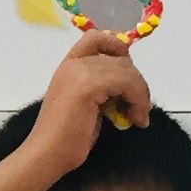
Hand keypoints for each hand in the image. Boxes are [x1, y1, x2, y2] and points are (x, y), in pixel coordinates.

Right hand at [25, 29, 152, 172]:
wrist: (48, 153)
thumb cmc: (67, 137)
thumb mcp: (88, 103)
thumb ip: (102, 87)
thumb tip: (130, 84)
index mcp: (69, 65)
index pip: (97, 37)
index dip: (118, 49)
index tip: (127, 77)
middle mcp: (73, 63)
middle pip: (120, 57)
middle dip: (137, 82)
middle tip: (138, 108)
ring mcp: (79, 72)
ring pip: (127, 70)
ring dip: (141, 94)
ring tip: (138, 117)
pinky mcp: (88, 85)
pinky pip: (127, 83)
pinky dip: (139, 101)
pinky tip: (136, 120)